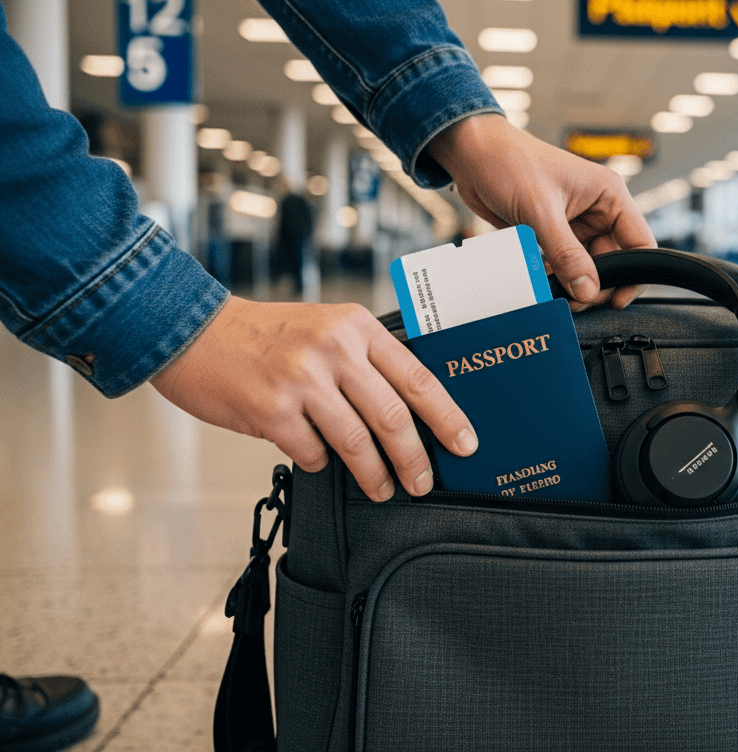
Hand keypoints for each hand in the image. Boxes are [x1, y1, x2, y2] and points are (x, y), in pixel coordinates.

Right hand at [150, 296, 475, 501]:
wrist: (193, 330)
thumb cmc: (265, 333)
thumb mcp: (327, 327)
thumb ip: (365, 358)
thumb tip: (410, 411)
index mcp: (356, 327)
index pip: (418, 377)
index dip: (447, 417)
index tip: (465, 443)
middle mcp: (334, 350)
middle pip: (394, 417)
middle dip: (415, 459)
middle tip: (423, 483)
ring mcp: (302, 380)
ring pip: (357, 442)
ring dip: (374, 475)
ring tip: (382, 490)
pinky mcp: (272, 410)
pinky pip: (312, 453)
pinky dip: (320, 462)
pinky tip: (318, 458)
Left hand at [428, 113, 656, 310]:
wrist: (472, 155)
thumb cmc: (509, 162)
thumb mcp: (541, 212)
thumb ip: (566, 255)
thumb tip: (588, 290)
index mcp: (608, 194)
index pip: (639, 242)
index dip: (633, 274)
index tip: (616, 299)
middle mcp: (596, 209)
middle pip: (612, 260)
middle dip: (597, 283)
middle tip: (578, 300)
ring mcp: (575, 222)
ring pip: (587, 265)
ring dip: (575, 282)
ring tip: (559, 294)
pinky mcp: (552, 232)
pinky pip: (563, 264)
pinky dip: (556, 277)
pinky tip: (544, 283)